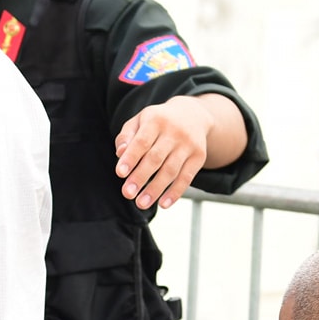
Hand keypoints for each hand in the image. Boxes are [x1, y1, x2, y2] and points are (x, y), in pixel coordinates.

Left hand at [114, 95, 213, 210]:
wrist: (192, 115)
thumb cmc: (157, 122)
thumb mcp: (140, 121)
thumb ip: (126, 136)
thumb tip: (120, 153)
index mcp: (156, 120)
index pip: (142, 141)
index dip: (131, 158)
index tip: (120, 173)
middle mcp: (174, 131)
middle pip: (156, 158)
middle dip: (140, 177)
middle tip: (127, 194)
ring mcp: (188, 144)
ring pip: (171, 170)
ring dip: (155, 189)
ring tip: (141, 203)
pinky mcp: (199, 157)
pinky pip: (187, 178)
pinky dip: (175, 192)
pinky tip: (163, 204)